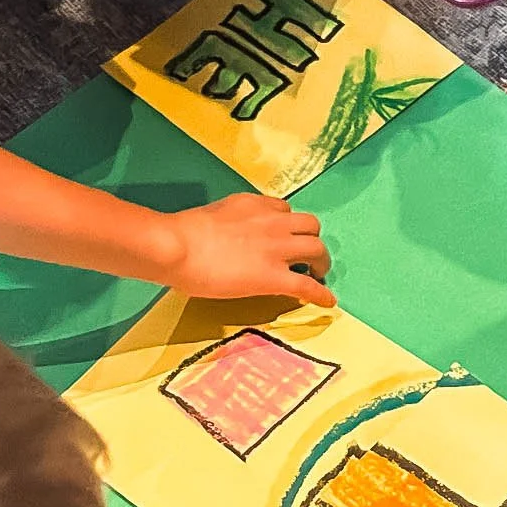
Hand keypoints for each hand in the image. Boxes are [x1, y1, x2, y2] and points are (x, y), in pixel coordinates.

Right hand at [170, 194, 335, 306]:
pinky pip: (308, 285)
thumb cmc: (181, 233)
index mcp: (254, 204)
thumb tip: (226, 238)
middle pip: (310, 226)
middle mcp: (272, 222)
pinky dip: (322, 294)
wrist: (178, 246)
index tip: (284, 236)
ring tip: (317, 274)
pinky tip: (328, 302)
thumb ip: (228, 222)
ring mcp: (276, 249)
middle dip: (311, 240)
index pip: (283, 209)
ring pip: (317, 249)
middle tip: (306, 256)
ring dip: (320, 262)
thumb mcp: (212, 216)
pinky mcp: (274, 276)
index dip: (287, 225)